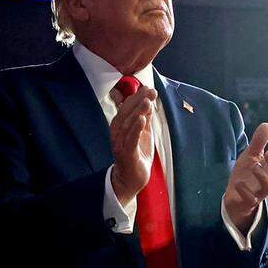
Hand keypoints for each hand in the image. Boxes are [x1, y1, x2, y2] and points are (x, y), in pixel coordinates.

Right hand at [108, 85, 157, 203]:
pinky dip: (135, 129)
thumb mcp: (143, 132)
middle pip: (125, 113)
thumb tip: (148, 99)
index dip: (136, 97)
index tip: (148, 88)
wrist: (131, 179)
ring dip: (137, 112)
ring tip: (147, 102)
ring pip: (127, 125)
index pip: (126, 108)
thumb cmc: (137, 154)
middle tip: (150, 91)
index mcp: (120, 126)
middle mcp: (117, 133)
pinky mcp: (126, 154)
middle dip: (138, 101)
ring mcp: (120, 144)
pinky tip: (141, 119)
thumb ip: (144, 117)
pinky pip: (130, 140)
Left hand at [223, 123, 267, 230]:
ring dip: (263, 176)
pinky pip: (251, 199)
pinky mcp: (249, 201)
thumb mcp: (250, 156)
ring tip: (254, 166)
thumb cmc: (246, 174)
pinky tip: (238, 183)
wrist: (234, 197)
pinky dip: (245, 191)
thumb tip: (266, 124)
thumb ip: (258, 143)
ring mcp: (260, 192)